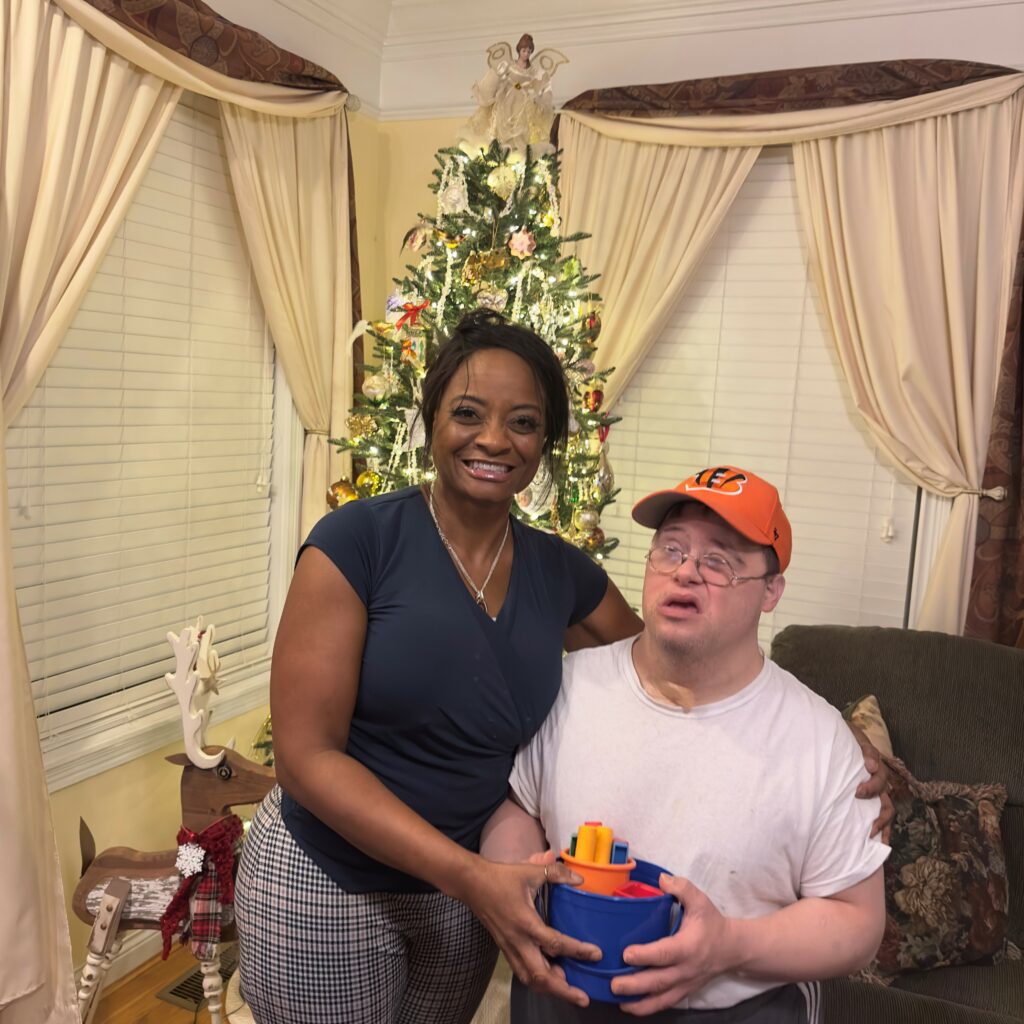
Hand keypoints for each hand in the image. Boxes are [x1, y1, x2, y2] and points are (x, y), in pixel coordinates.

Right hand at [458, 856, 600, 1006]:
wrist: (471, 884)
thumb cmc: (501, 877)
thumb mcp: (530, 871)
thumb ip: (556, 873)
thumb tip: (579, 879)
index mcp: (525, 922)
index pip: (555, 944)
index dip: (577, 950)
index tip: (596, 954)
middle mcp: (517, 941)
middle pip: (541, 976)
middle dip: (563, 990)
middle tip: (583, 997)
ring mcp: (509, 947)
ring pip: (529, 979)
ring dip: (550, 989)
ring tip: (569, 990)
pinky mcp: (505, 948)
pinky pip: (522, 972)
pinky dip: (537, 980)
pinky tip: (549, 977)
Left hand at [612, 874, 732, 1015]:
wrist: (732, 949)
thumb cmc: (712, 923)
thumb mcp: (700, 900)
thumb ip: (682, 888)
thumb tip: (661, 879)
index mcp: (688, 947)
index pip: (665, 953)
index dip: (645, 955)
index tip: (626, 954)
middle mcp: (686, 969)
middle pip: (659, 981)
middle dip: (635, 984)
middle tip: (613, 984)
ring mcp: (685, 984)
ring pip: (661, 998)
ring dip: (639, 1003)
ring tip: (618, 1001)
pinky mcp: (684, 992)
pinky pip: (665, 1003)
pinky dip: (648, 1008)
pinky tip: (630, 1007)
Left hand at [849, 724, 893, 840]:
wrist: (837, 735)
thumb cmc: (845, 735)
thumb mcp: (854, 736)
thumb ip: (864, 749)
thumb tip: (871, 766)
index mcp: (875, 766)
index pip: (880, 779)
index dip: (871, 787)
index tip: (857, 792)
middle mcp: (878, 781)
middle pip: (886, 802)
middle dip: (880, 818)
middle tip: (869, 829)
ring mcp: (873, 791)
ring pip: (885, 812)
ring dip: (883, 828)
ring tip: (877, 843)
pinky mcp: (865, 798)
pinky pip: (876, 814)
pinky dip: (879, 829)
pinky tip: (873, 842)